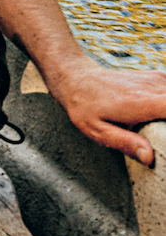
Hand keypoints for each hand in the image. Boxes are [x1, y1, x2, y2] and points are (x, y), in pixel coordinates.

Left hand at [49, 58, 165, 167]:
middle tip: (157, 135)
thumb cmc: (85, 106)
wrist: (78, 78)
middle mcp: (152, 87)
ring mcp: (156, 79)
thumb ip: (124, 143)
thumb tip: (149, 158)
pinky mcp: (158, 77)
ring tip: (154, 128)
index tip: (163, 136)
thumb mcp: (97, 130)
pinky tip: (155, 116)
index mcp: (139, 102)